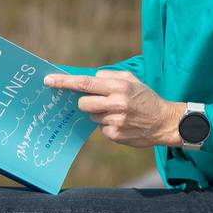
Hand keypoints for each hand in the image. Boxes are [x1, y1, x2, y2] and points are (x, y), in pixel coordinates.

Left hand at [43, 70, 183, 148]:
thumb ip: (109, 77)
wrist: (165, 122)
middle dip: (87, 102)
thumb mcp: (133, 80)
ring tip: (119, 113)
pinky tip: (123, 123)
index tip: (48, 80)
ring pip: (92, 117)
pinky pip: (101, 129)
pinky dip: (108, 126)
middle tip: (101, 102)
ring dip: (100, 114)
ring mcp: (115, 121)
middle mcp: (116, 103)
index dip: (64, 82)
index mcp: (119, 87)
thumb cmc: (147, 98)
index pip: (85, 83)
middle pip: (83, 103)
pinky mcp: (115, 135)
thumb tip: (90, 79)